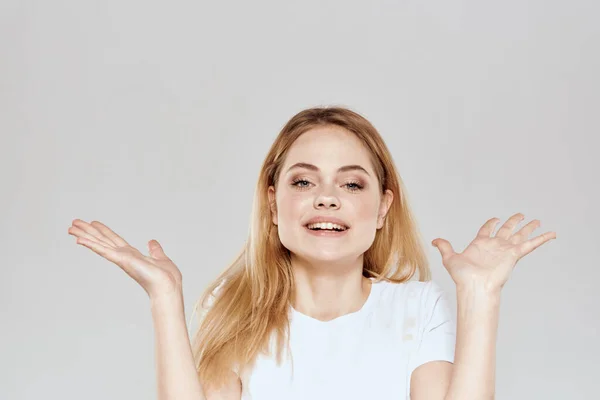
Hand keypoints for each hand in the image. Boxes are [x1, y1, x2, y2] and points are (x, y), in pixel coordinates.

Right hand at [68, 219, 182, 299]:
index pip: (113, 239)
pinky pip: (103, 251)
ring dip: (84, 235)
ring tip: (71, 228)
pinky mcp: (121, 260)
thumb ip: (155, 250)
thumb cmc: (166, 278)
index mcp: (132, 254)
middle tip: (74, 222)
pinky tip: (79, 239)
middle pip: (102, 239)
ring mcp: (121, 258)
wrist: (168, 286)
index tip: (93, 223)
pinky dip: (91, 245)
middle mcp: (123, 256)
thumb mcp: (160, 258)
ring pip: (99, 243)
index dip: (103, 231)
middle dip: (88, 231)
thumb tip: (152, 242)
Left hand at [431, 213, 556, 292]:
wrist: (474, 286)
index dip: (491, 223)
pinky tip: (551, 234)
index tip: (496, 219)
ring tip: (537, 221)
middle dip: (514, 222)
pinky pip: (531, 244)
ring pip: (520, 234)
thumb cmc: (463, 276)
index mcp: (481, 244)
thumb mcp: (450, 258)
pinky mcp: (514, 254)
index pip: (488, 229)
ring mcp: (505, 250)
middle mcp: (495, 246)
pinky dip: (542, 239)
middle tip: (521, 215)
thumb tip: (434, 241)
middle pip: (507, 229)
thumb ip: (444, 247)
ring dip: (529, 228)